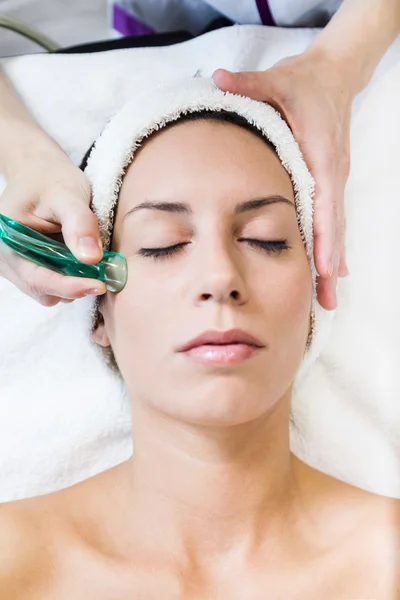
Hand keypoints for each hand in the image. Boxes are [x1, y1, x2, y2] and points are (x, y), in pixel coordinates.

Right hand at [0, 146, 105, 305]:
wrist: (39, 172)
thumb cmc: (51, 179)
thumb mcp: (68, 195)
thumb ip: (80, 224)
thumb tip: (91, 258)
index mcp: (6, 240)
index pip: (36, 278)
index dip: (69, 286)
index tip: (99, 285)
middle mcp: (5, 259)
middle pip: (43, 290)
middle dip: (74, 286)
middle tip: (103, 273)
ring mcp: (15, 266)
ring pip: (49, 292)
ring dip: (73, 282)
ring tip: (89, 259)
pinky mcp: (29, 267)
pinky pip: (51, 284)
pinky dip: (70, 278)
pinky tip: (80, 260)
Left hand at [213, 50, 351, 309]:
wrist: (334, 75)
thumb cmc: (303, 82)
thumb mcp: (276, 81)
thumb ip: (249, 85)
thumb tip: (218, 80)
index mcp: (320, 154)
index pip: (326, 202)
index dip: (326, 237)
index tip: (327, 269)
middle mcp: (332, 171)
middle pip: (334, 226)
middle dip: (331, 265)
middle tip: (326, 301)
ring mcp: (334, 178)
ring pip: (335, 228)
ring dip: (332, 264)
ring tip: (327, 299)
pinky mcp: (330, 181)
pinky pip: (332, 221)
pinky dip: (331, 247)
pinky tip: (330, 271)